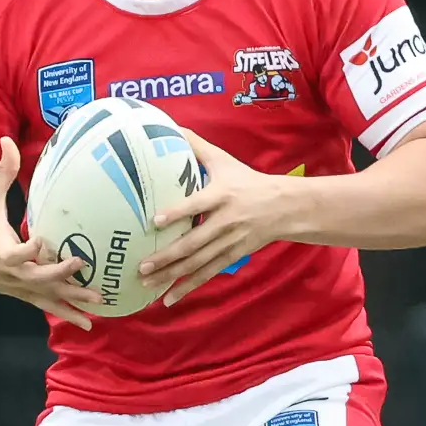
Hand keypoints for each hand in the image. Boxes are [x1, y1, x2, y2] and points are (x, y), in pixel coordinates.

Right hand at [0, 138, 101, 328]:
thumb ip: (1, 173)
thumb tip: (8, 141)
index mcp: (0, 248)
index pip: (14, 253)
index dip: (27, 250)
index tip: (40, 241)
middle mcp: (11, 272)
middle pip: (36, 277)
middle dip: (58, 274)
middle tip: (82, 264)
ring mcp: (19, 286)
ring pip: (46, 296)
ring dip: (72, 300)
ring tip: (99, 301)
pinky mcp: (25, 294)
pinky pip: (48, 305)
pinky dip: (68, 314)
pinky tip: (89, 323)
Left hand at [141, 130, 294, 303]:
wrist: (284, 206)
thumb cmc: (247, 181)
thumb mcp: (224, 160)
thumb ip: (197, 146)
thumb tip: (171, 127)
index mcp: (222, 195)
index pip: (197, 205)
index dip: (177, 213)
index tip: (154, 220)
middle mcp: (226, 220)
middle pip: (194, 242)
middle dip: (167, 256)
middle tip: (142, 266)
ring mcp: (230, 241)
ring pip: (199, 263)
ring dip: (172, 275)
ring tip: (148, 283)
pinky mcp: (233, 255)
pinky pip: (208, 273)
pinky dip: (189, 287)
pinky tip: (170, 298)